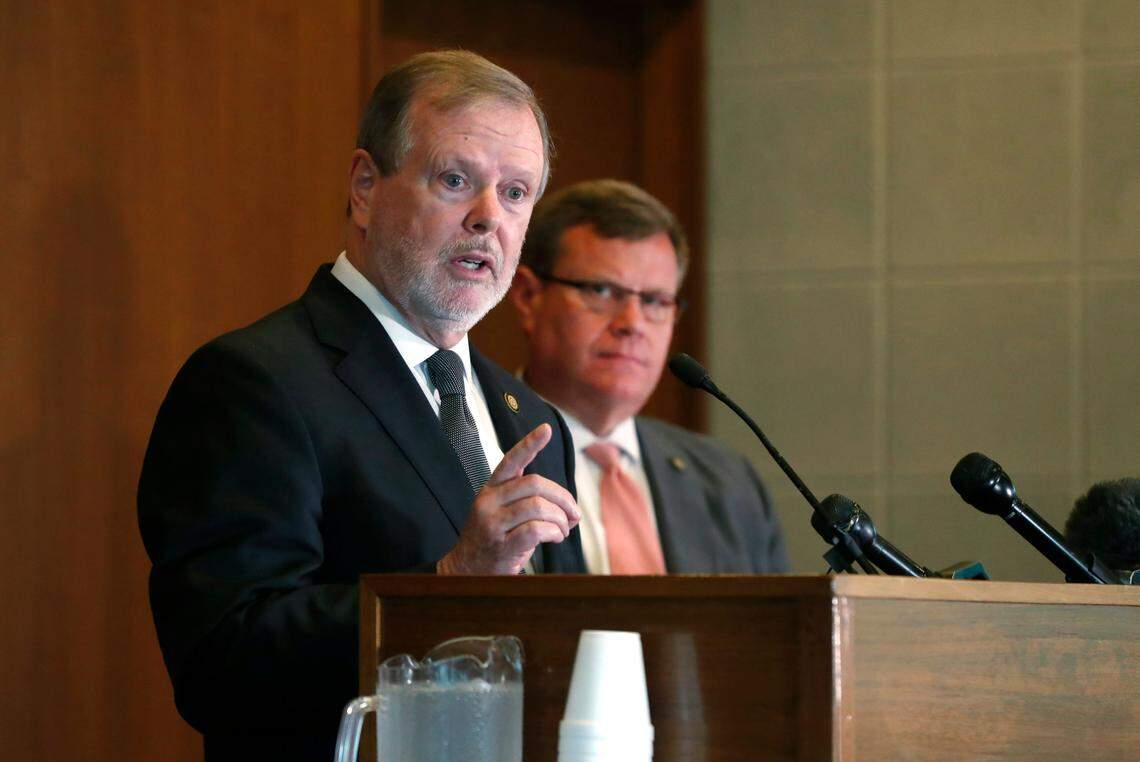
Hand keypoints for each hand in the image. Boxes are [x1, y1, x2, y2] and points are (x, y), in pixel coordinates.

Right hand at [437, 423, 579, 574]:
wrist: (466, 571)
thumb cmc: (493, 540)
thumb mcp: (501, 512)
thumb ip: (525, 499)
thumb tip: (567, 504)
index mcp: (490, 489)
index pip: (511, 460)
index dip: (529, 444)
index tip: (546, 430)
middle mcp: (488, 501)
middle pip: (535, 484)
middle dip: (563, 497)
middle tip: (573, 514)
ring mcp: (493, 523)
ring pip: (538, 507)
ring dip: (561, 519)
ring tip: (563, 530)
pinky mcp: (501, 545)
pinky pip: (536, 530)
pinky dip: (554, 532)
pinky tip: (555, 537)